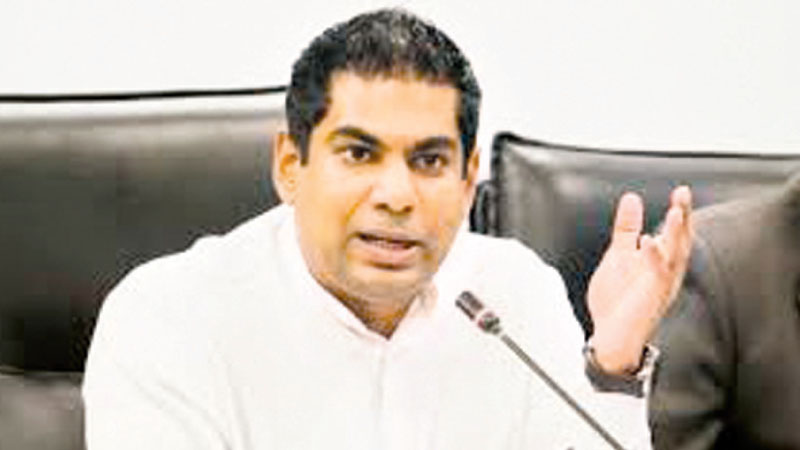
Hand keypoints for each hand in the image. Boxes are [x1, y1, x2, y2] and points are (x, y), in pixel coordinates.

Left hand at [587, 186, 692, 374]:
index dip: (681, 213)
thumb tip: (632, 199)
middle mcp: (666, 275)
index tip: (681, 191)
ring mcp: (660, 287)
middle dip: (684, 218)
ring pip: (675, 257)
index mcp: (660, 264)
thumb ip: (626, 229)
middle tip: (684, 193)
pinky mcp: (650, 299)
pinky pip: (656, 277)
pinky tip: (648, 241)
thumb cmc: (617, 302)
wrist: (608, 338)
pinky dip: (654, 258)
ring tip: (676, 211)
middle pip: (681, 242)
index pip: (676, 235)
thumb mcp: (619, 256)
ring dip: (675, 234)